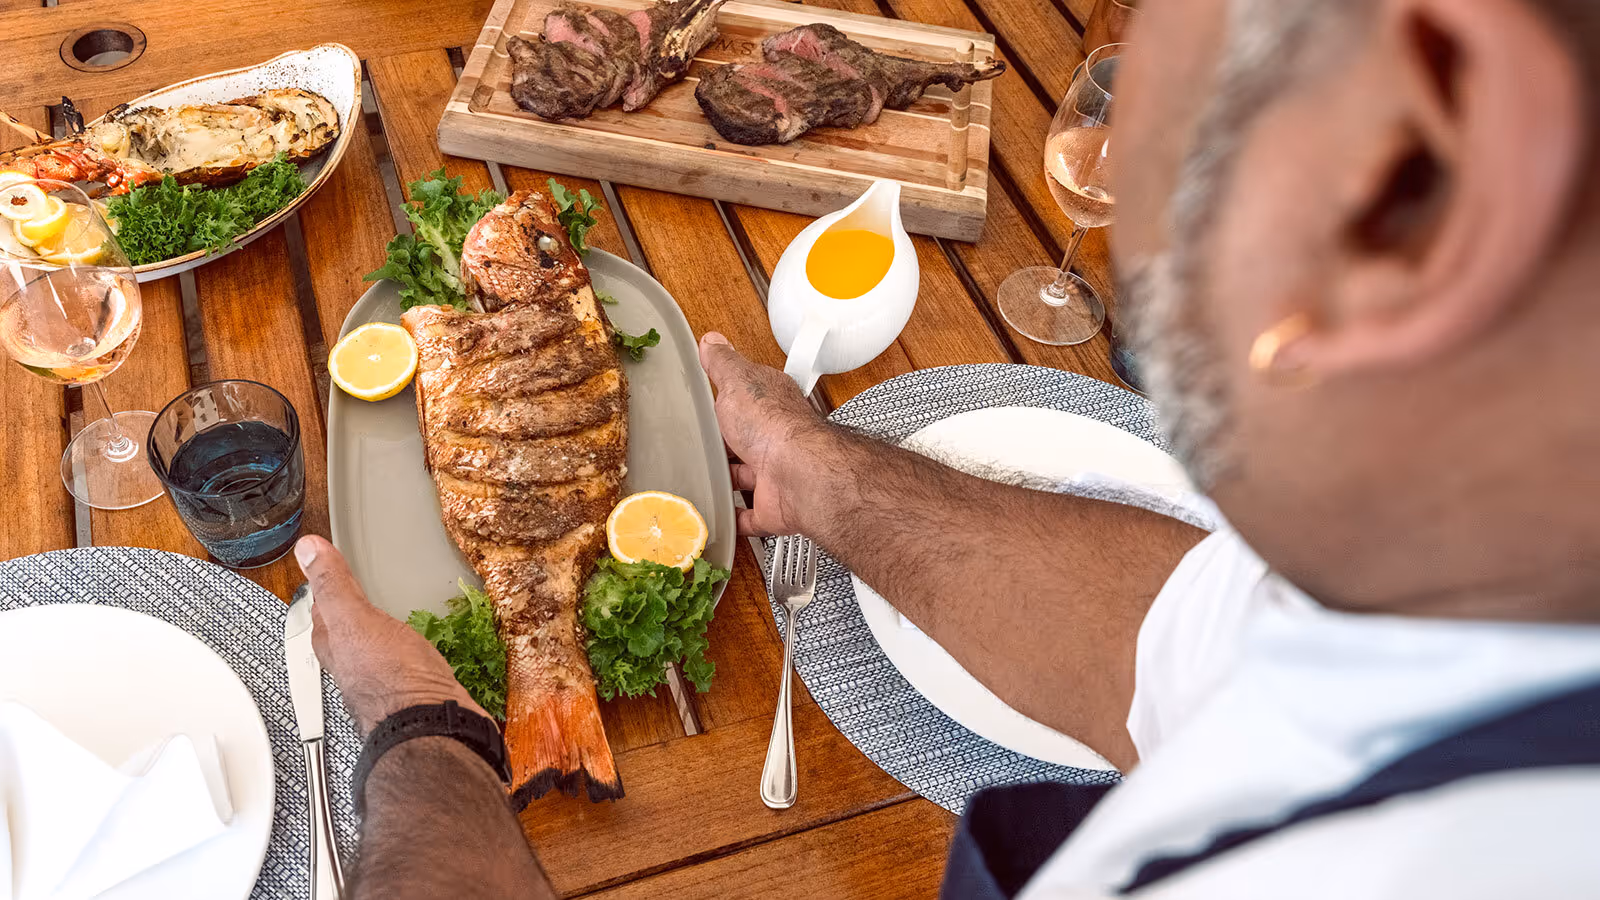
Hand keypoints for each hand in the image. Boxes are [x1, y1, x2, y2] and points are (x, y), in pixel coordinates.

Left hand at [294, 535, 485, 733]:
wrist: (434, 728)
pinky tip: (420, 650)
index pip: (322, 613)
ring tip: (388, 618)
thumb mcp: (356, 620)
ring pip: (376, 651)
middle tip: (356, 592)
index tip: (327, 571)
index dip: (324, 590)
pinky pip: (407, 665)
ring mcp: (387, 682)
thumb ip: (333, 585)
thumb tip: (308, 549)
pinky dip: (409, 653)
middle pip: (347, 635)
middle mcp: (356, 668)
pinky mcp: (417, 691)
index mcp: (337, 649)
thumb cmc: (393, 682)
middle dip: (351, 614)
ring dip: (380, 635)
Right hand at [698, 332, 837, 535]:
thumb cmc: (773, 425)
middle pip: (748, 439)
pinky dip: (736, 518)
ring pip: (749, 477)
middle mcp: (776, 439)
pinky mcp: (774, 507)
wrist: (799, 474)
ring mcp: (777, 475)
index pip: (749, 397)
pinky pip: (752, 515)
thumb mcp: (738, 381)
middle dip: (728, 441)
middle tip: (699, 443)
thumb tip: (712, 340)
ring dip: (730, 479)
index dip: (731, 397)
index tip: (711, 400)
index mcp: (770, 405)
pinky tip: (718, 515)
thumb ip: (723, 363)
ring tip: (702, 478)